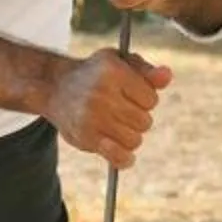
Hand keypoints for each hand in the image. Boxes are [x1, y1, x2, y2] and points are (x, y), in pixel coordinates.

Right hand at [45, 49, 171, 168]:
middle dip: (137, 117)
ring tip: (116, 124)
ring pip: (134, 140)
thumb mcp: (120, 62)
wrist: (54, 86)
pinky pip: (119, 157)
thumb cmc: (95, 73)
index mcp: (113, 72)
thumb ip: (146, 71)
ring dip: (130, 135)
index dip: (145, 99)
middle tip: (121, 110)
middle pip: (144, 122)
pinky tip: (122, 152)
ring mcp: (92, 118)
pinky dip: (124, 158)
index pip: (151, 100)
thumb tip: (167, 76)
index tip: (131, 95)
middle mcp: (102, 94)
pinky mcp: (86, 138)